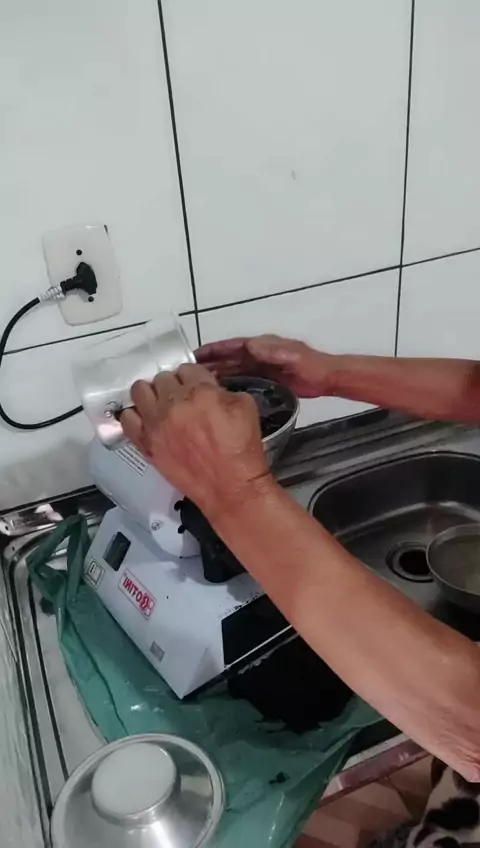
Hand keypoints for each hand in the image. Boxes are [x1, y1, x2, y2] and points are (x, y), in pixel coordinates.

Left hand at [120, 364, 270, 517]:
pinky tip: (145, 420)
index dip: (193, 376)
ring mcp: (155, 423)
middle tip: (181, 398)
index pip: (186, 368)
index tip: (196, 385)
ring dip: (151, 394)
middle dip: (172, 385)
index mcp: (200, 390)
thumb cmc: (241, 448)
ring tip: (160, 404)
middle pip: (162, 378)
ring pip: (140, 390)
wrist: (229, 486)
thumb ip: (223, 389)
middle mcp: (173, 403)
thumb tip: (208, 386)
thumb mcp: (246, 406)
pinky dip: (135, 415)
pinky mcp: (145, 442)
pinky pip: (127, 419)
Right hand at [196, 334, 335, 397]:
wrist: (325, 378)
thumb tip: (249, 345)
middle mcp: (257, 355)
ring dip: (217, 375)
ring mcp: (260, 368)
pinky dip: (229, 385)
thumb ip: (271, 350)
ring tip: (197, 383)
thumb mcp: (291, 355)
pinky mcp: (265, 381)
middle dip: (209, 363)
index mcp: (261, 346)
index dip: (213, 349)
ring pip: (233, 370)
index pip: (231, 346)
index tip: (195, 354)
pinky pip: (242, 381)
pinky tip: (219, 394)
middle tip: (188, 371)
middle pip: (228, 358)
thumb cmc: (309, 365)